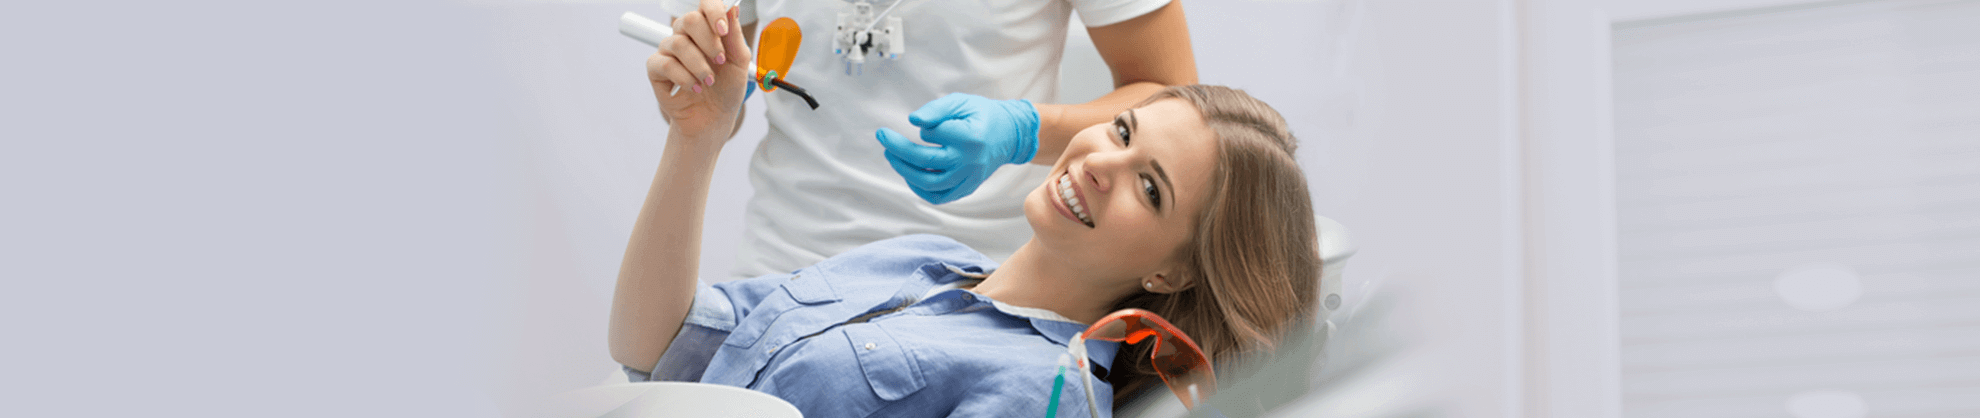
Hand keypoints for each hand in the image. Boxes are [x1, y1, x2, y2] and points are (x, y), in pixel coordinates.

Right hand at [647, 0, 752, 143]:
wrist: (714, 119)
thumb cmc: (726, 90)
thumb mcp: (739, 63)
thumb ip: (735, 36)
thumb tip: (732, 8)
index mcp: (707, 30)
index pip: (705, 6)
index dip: (713, 12)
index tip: (723, 30)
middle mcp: (686, 36)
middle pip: (689, 20)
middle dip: (708, 42)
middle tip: (720, 60)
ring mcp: (669, 52)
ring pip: (678, 43)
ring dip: (699, 65)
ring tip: (709, 81)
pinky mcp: (656, 70)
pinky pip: (665, 64)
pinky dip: (684, 77)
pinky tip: (694, 88)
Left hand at [875, 93, 1040, 203]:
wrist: (1009, 135)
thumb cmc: (982, 115)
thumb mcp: (961, 102)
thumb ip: (936, 109)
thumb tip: (913, 121)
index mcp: (970, 137)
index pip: (932, 134)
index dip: (926, 126)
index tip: (930, 121)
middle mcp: (970, 161)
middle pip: (924, 161)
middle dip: (897, 148)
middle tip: (882, 136)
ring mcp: (968, 178)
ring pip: (928, 183)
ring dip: (903, 170)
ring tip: (891, 155)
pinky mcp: (967, 187)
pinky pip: (939, 196)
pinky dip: (920, 189)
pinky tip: (909, 175)